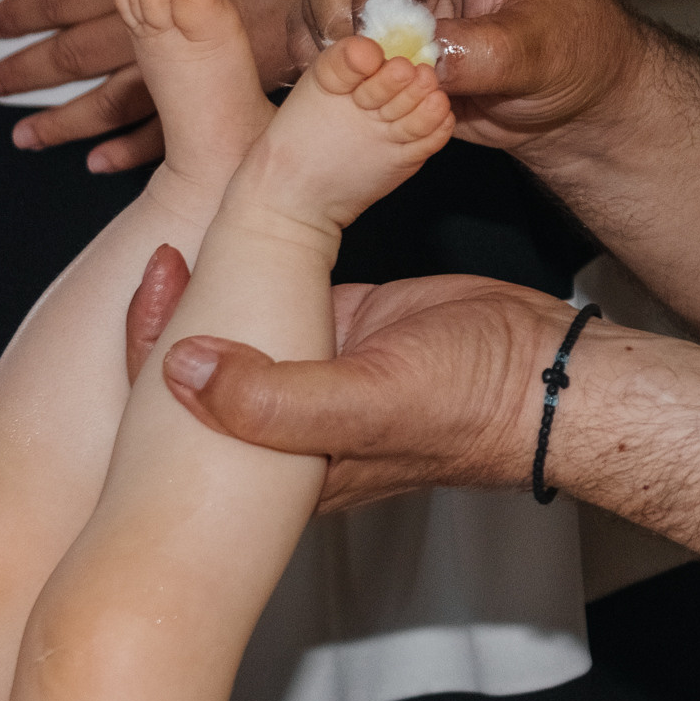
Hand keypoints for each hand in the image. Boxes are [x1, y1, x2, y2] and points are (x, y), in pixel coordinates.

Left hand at [0, 0, 360, 170]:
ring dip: (68, 121)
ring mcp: (196, 61)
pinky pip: (173, 128)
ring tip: (31, 138)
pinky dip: (132, 147)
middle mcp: (163, 22)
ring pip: (116, 98)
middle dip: (31, 72)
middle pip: (80, 54)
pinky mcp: (227, 85)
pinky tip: (101, 161)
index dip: (24, 11)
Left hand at [126, 246, 574, 511]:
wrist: (546, 369)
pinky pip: (286, 291)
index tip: (153, 290)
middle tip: (162, 260)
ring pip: (244, 326)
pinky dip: (263, 264)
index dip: (153, 362)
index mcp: (281, 468)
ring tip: (193, 241)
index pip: (190, 422)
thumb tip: (181, 369)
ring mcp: (316, 365)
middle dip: (174, 320)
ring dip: (218, 287)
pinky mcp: (343, 322)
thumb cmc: (468, 408)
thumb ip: (275, 401)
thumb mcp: (366, 407)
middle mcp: (289, 421)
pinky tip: (240, 233)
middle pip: (208, 372)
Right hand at [304, 0, 645, 154]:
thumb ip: (484, 53)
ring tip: (360, 81)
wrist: (561, 90)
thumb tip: (421, 57)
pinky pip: (313, 12)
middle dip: (337, 0)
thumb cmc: (569, 56)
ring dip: (326, 30)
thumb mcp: (543, 55)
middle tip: (356, 60)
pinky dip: (319, 51)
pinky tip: (349, 84)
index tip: (380, 42)